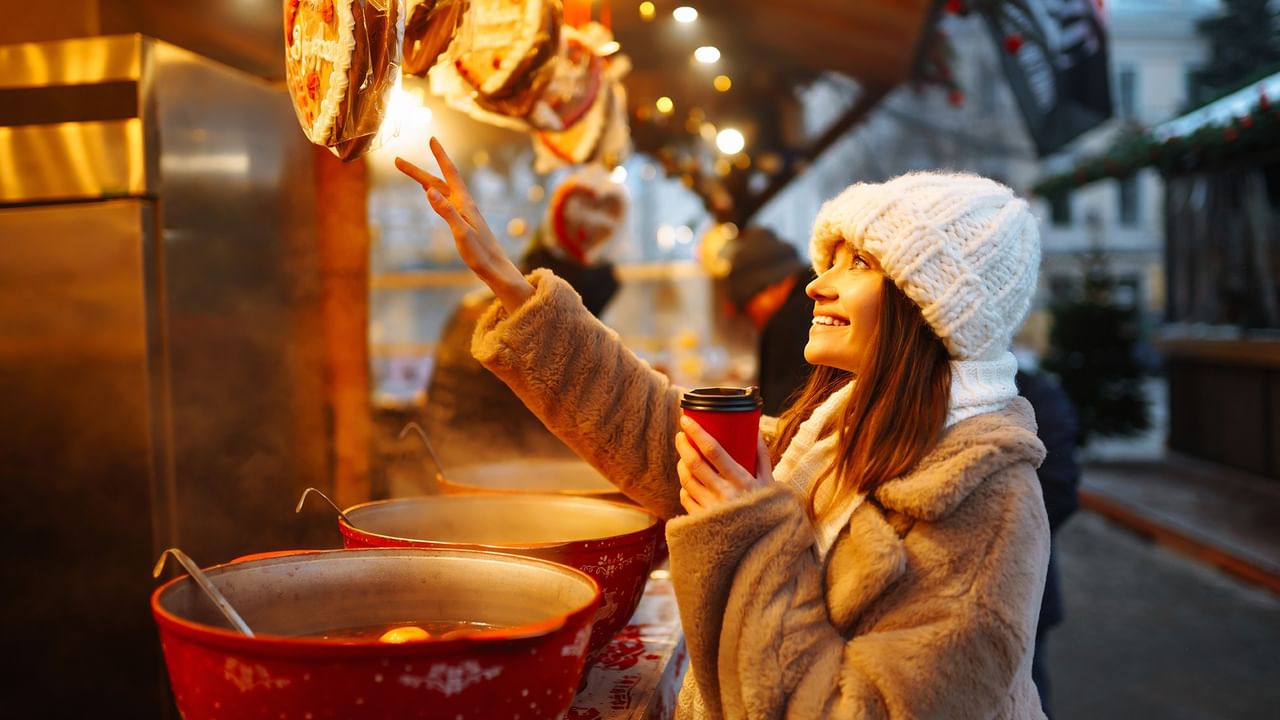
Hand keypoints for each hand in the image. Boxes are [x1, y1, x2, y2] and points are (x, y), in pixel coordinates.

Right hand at [396, 137, 533, 312]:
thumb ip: (446, 211)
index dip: (440, 155)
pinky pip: (445, 201)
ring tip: (412, 173)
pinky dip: (434, 193)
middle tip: (397, 161)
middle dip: (417, 171)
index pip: (449, 173)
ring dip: (425, 180)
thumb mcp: (460, 232)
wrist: (496, 268)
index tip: (431, 139)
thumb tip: (428, 191)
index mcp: (464, 203)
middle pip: (438, 181)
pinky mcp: (463, 222)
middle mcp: (464, 204)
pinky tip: (432, 194)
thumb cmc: (480, 253)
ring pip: (440, 191)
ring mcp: (464, 213)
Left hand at [675, 416, 772, 515]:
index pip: (712, 451)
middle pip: (693, 463)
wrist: (764, 548)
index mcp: (741, 482)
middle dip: (683, 444)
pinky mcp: (701, 522)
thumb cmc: (769, 511)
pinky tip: (690, 481)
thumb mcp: (770, 483)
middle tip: (681, 435)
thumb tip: (755, 431)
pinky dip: (686, 486)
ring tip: (685, 456)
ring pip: (686, 480)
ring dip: (682, 463)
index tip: (686, 420)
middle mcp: (723, 495)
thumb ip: (762, 456)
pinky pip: (686, 498)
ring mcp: (710, 510)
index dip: (697, 432)